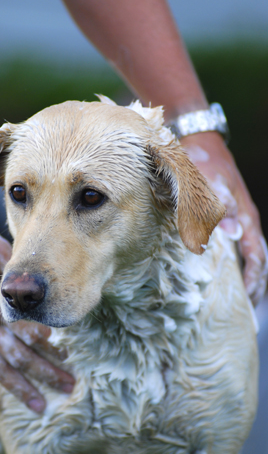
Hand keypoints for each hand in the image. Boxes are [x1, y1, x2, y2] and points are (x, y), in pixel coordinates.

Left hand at [181, 131, 267, 305]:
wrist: (196, 143)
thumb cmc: (202, 162)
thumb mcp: (208, 181)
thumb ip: (218, 205)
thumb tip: (231, 234)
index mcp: (245, 216)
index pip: (257, 255)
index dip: (255, 278)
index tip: (248, 298)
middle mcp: (242, 221)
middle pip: (256, 260)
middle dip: (253, 285)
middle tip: (245, 310)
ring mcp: (233, 221)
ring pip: (244, 256)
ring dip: (241, 278)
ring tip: (235, 301)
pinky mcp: (221, 220)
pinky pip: (230, 248)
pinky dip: (229, 265)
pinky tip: (217, 277)